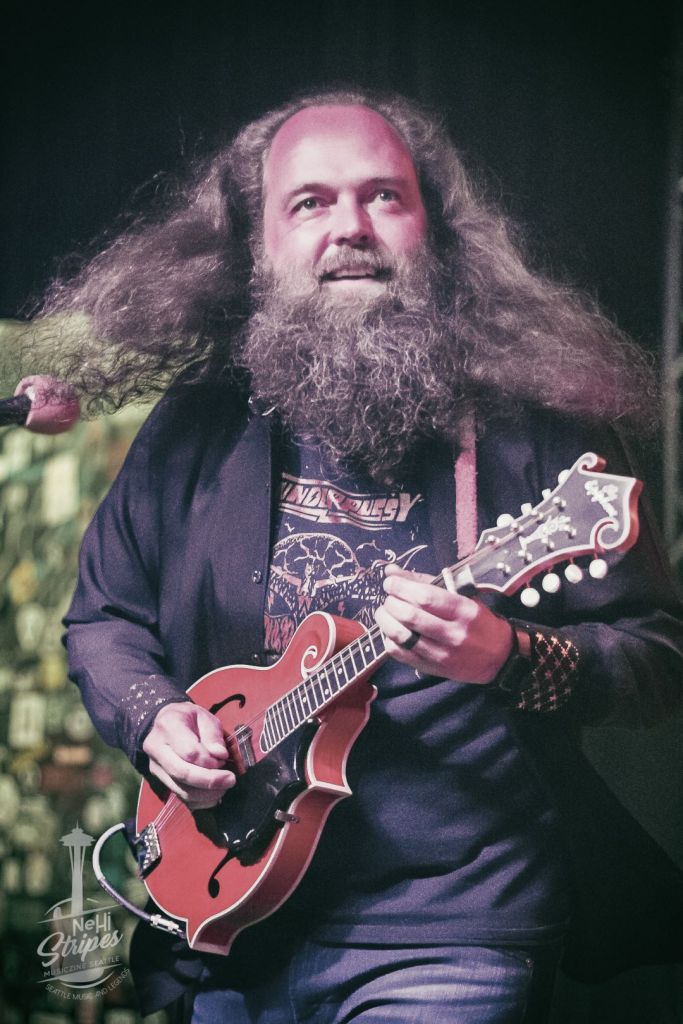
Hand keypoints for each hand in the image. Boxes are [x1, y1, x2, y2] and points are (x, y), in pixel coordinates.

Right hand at [142, 702, 235, 807]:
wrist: (166, 722)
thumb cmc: (189, 719)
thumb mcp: (204, 716)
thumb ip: (213, 734)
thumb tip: (220, 755)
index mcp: (168, 727)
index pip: (189, 752)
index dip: (209, 761)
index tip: (224, 759)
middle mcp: (157, 749)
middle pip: (182, 773)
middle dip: (210, 781)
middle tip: (231, 780)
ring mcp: (156, 768)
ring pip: (181, 789)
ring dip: (207, 793)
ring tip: (224, 786)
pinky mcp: (161, 781)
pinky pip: (181, 798)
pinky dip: (200, 801)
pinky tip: (214, 794)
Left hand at [374, 564, 513, 683]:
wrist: (499, 657)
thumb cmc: (479, 622)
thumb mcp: (462, 596)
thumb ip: (426, 582)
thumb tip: (392, 572)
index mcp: (463, 611)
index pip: (424, 596)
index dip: (401, 587)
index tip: (391, 582)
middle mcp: (453, 633)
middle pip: (409, 615)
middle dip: (391, 602)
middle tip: (389, 597)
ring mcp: (442, 654)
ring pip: (401, 635)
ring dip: (385, 620)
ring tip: (386, 612)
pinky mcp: (432, 668)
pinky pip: (400, 654)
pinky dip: (389, 639)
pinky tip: (393, 631)